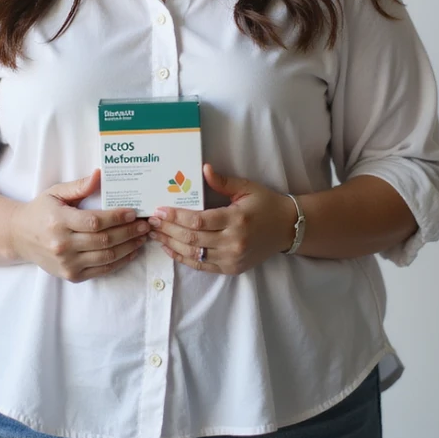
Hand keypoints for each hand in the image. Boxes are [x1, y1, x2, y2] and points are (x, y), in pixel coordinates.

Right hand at [10, 169, 149, 281]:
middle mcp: (62, 245)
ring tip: (142, 237)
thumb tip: (100, 175)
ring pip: (106, 257)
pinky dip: (120, 262)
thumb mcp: (55, 193)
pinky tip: (131, 252)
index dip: (116, 218)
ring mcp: (66, 263)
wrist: (19, 237)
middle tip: (145, 225)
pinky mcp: (71, 275)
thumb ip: (79, 186)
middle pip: (104, 240)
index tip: (133, 212)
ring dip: (129, 247)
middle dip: (129, 232)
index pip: (94, 222)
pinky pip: (101, 270)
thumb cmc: (41, 211)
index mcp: (58, 222)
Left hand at [147, 164, 297, 274]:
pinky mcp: (231, 268)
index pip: (198, 221)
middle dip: (168, 229)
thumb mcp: (247, 188)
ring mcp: (232, 258)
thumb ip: (223, 181)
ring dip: (171, 244)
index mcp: (236, 219)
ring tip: (155, 234)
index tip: (160, 210)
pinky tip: (169, 248)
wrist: (287, 228)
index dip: (176, 216)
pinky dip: (182, 258)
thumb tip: (204, 168)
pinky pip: (201, 266)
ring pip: (193, 254)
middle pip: (192, 238)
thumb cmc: (266, 204)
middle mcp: (234, 242)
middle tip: (151, 221)